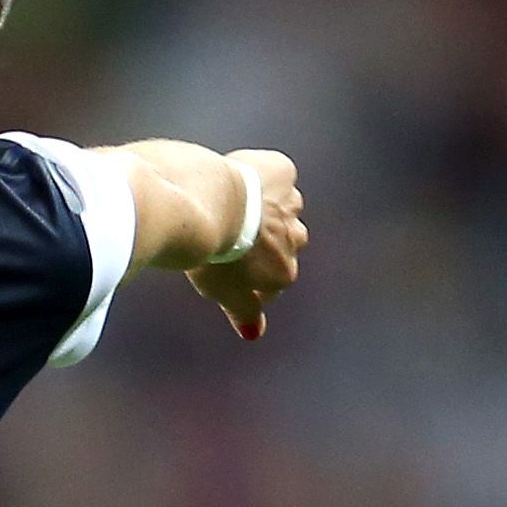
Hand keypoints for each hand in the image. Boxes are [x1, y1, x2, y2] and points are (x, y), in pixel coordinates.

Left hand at [190, 150, 307, 339]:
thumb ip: (244, 312)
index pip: (276, 279)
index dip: (254, 274)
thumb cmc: (213, 254)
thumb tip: (253, 333)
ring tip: (238, 205)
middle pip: (286, 242)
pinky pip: (279, 175)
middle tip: (235, 235)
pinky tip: (243, 178)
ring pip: (285, 208)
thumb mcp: (223, 292)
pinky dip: (265, 175)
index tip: (232, 267)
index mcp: (284, 272)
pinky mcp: (282, 172)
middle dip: (266, 240)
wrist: (209, 207)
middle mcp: (296, 238)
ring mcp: (291, 204)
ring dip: (267, 208)